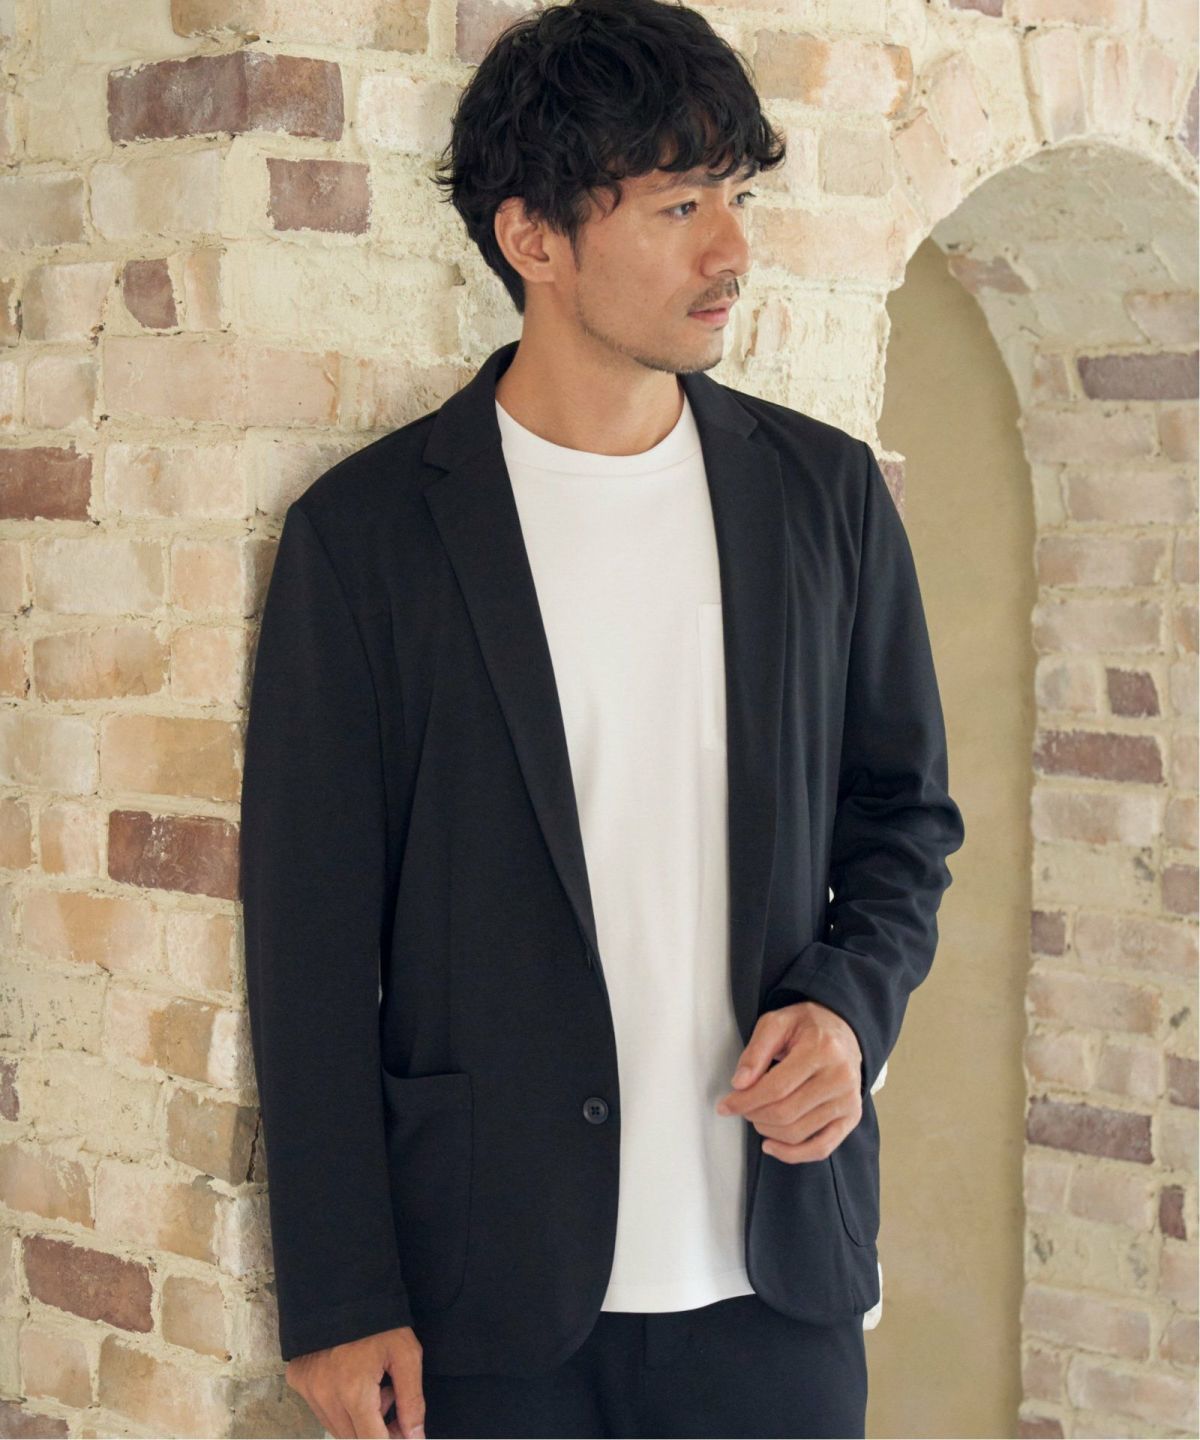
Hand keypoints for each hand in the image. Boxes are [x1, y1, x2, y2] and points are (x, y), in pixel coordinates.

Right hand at [285, 1325, 424, 1438]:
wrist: (343, 1289)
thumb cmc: (380, 1322)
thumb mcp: (406, 1355)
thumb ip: (412, 1401)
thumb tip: (415, 1437)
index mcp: (354, 1392)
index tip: (404, 1432)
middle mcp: (325, 1397)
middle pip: (354, 1439)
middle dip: (377, 1428)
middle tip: (390, 1397)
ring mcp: (308, 1390)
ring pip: (337, 1428)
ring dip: (357, 1419)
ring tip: (371, 1386)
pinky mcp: (298, 1381)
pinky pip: (321, 1410)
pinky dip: (339, 1406)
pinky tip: (351, 1380)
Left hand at [714, 1001, 862, 1162]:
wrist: (843, 1030)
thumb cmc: (807, 1026)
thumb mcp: (776, 1023)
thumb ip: (756, 1052)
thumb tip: (739, 1084)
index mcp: (822, 1049)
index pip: (776, 1087)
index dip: (746, 1101)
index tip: (726, 1105)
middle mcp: (840, 1077)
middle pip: (786, 1113)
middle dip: (754, 1115)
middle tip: (741, 1107)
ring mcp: (849, 1100)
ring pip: (798, 1133)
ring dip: (768, 1131)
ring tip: (756, 1117)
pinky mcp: (852, 1117)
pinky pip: (821, 1148)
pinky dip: (793, 1154)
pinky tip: (772, 1145)